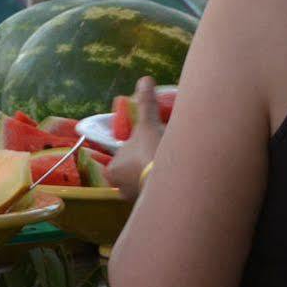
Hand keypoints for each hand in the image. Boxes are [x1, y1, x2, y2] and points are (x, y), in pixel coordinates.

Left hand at [107, 77, 165, 200]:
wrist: (173, 181)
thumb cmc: (152, 152)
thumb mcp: (148, 124)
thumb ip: (146, 104)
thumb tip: (145, 80)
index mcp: (112, 170)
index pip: (120, 159)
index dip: (133, 151)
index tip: (146, 147)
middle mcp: (119, 189)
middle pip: (131, 172)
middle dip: (143, 164)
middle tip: (158, 154)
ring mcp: (136, 201)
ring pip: (143, 184)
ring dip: (153, 176)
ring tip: (168, 166)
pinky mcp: (153, 206)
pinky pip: (156, 193)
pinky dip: (162, 186)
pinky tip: (174, 179)